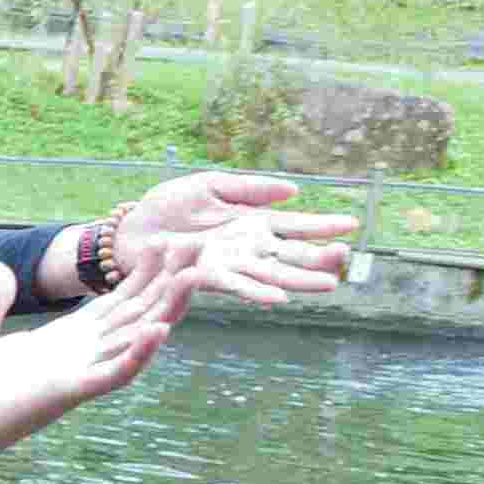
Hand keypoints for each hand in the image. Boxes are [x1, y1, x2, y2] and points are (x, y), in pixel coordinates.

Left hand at [0, 260, 188, 462]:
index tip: (165, 243)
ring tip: (194, 278)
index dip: (142, 275)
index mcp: (65, 339)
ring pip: (136, 339)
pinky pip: (113, 374)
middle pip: (137, 314)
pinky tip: (159, 330)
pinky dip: (138, 353)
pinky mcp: (69, 393)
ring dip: (166, 310)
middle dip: (168, 283)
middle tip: (200, 248)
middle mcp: (81, 354)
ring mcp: (79, 373)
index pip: (116, 302)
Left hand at [109, 169, 357, 303]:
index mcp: (252, 223)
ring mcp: (229, 264)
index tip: (353, 223)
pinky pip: (235, 285)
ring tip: (328, 284)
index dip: (323, 226)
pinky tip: (279, 298)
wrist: (130, 229)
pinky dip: (257, 292)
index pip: (295, 225)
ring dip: (299, 280)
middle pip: (291, 254)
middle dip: (319, 257)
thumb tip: (294, 190)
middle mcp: (247, 248)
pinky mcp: (205, 276)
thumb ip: (250, 189)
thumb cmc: (168, 206)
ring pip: (272, 274)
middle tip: (346, 257)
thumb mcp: (211, 186)